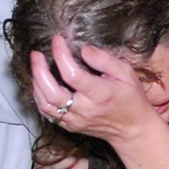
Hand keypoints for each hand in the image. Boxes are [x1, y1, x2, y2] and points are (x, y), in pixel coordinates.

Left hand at [28, 38, 157, 146]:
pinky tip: (41, 83)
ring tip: (37, 66)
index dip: (61, 55)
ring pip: (45, 104)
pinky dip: (40, 97)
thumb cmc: (131, 98)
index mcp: (100, 94)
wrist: (132, 129)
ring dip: (37, 83)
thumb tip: (84, 49)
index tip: (57, 40)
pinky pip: (48, 112)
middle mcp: (85, 109)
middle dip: (39, 70)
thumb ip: (105, 60)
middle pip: (52, 93)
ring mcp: (75, 120)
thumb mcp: (126, 73)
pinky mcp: (70, 126)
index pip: (72, 75)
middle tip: (36, 54)